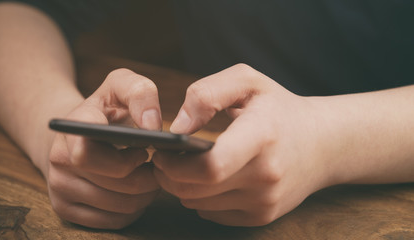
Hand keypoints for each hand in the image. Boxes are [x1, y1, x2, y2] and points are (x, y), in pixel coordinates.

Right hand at [48, 69, 161, 228]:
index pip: (88, 152)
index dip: (125, 159)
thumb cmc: (106, 109)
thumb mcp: (122, 85)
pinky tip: (134, 190)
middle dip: (148, 177)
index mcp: (75, 125)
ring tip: (147, 175)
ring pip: (120, 205)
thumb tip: (153, 125)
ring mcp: (59, 186)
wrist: (75, 133)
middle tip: (155, 165)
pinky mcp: (65, 209)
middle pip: (118, 183)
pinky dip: (132, 209)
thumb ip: (140, 92)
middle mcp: (60, 157)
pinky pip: (113, 221)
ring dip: (145, 194)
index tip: (144, 150)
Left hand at [153, 64, 333, 225]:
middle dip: (169, 177)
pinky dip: (202, 198)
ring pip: (200, 204)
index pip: (211, 166)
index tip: (162, 151)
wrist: (323, 143)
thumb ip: (206, 94)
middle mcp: (266, 176)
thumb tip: (177, 128)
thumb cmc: (280, 108)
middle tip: (164, 159)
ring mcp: (266, 201)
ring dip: (183, 187)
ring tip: (186, 165)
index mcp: (261, 136)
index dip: (175, 164)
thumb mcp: (248, 82)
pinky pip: (214, 213)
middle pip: (197, 190)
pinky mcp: (263, 215)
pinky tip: (210, 179)